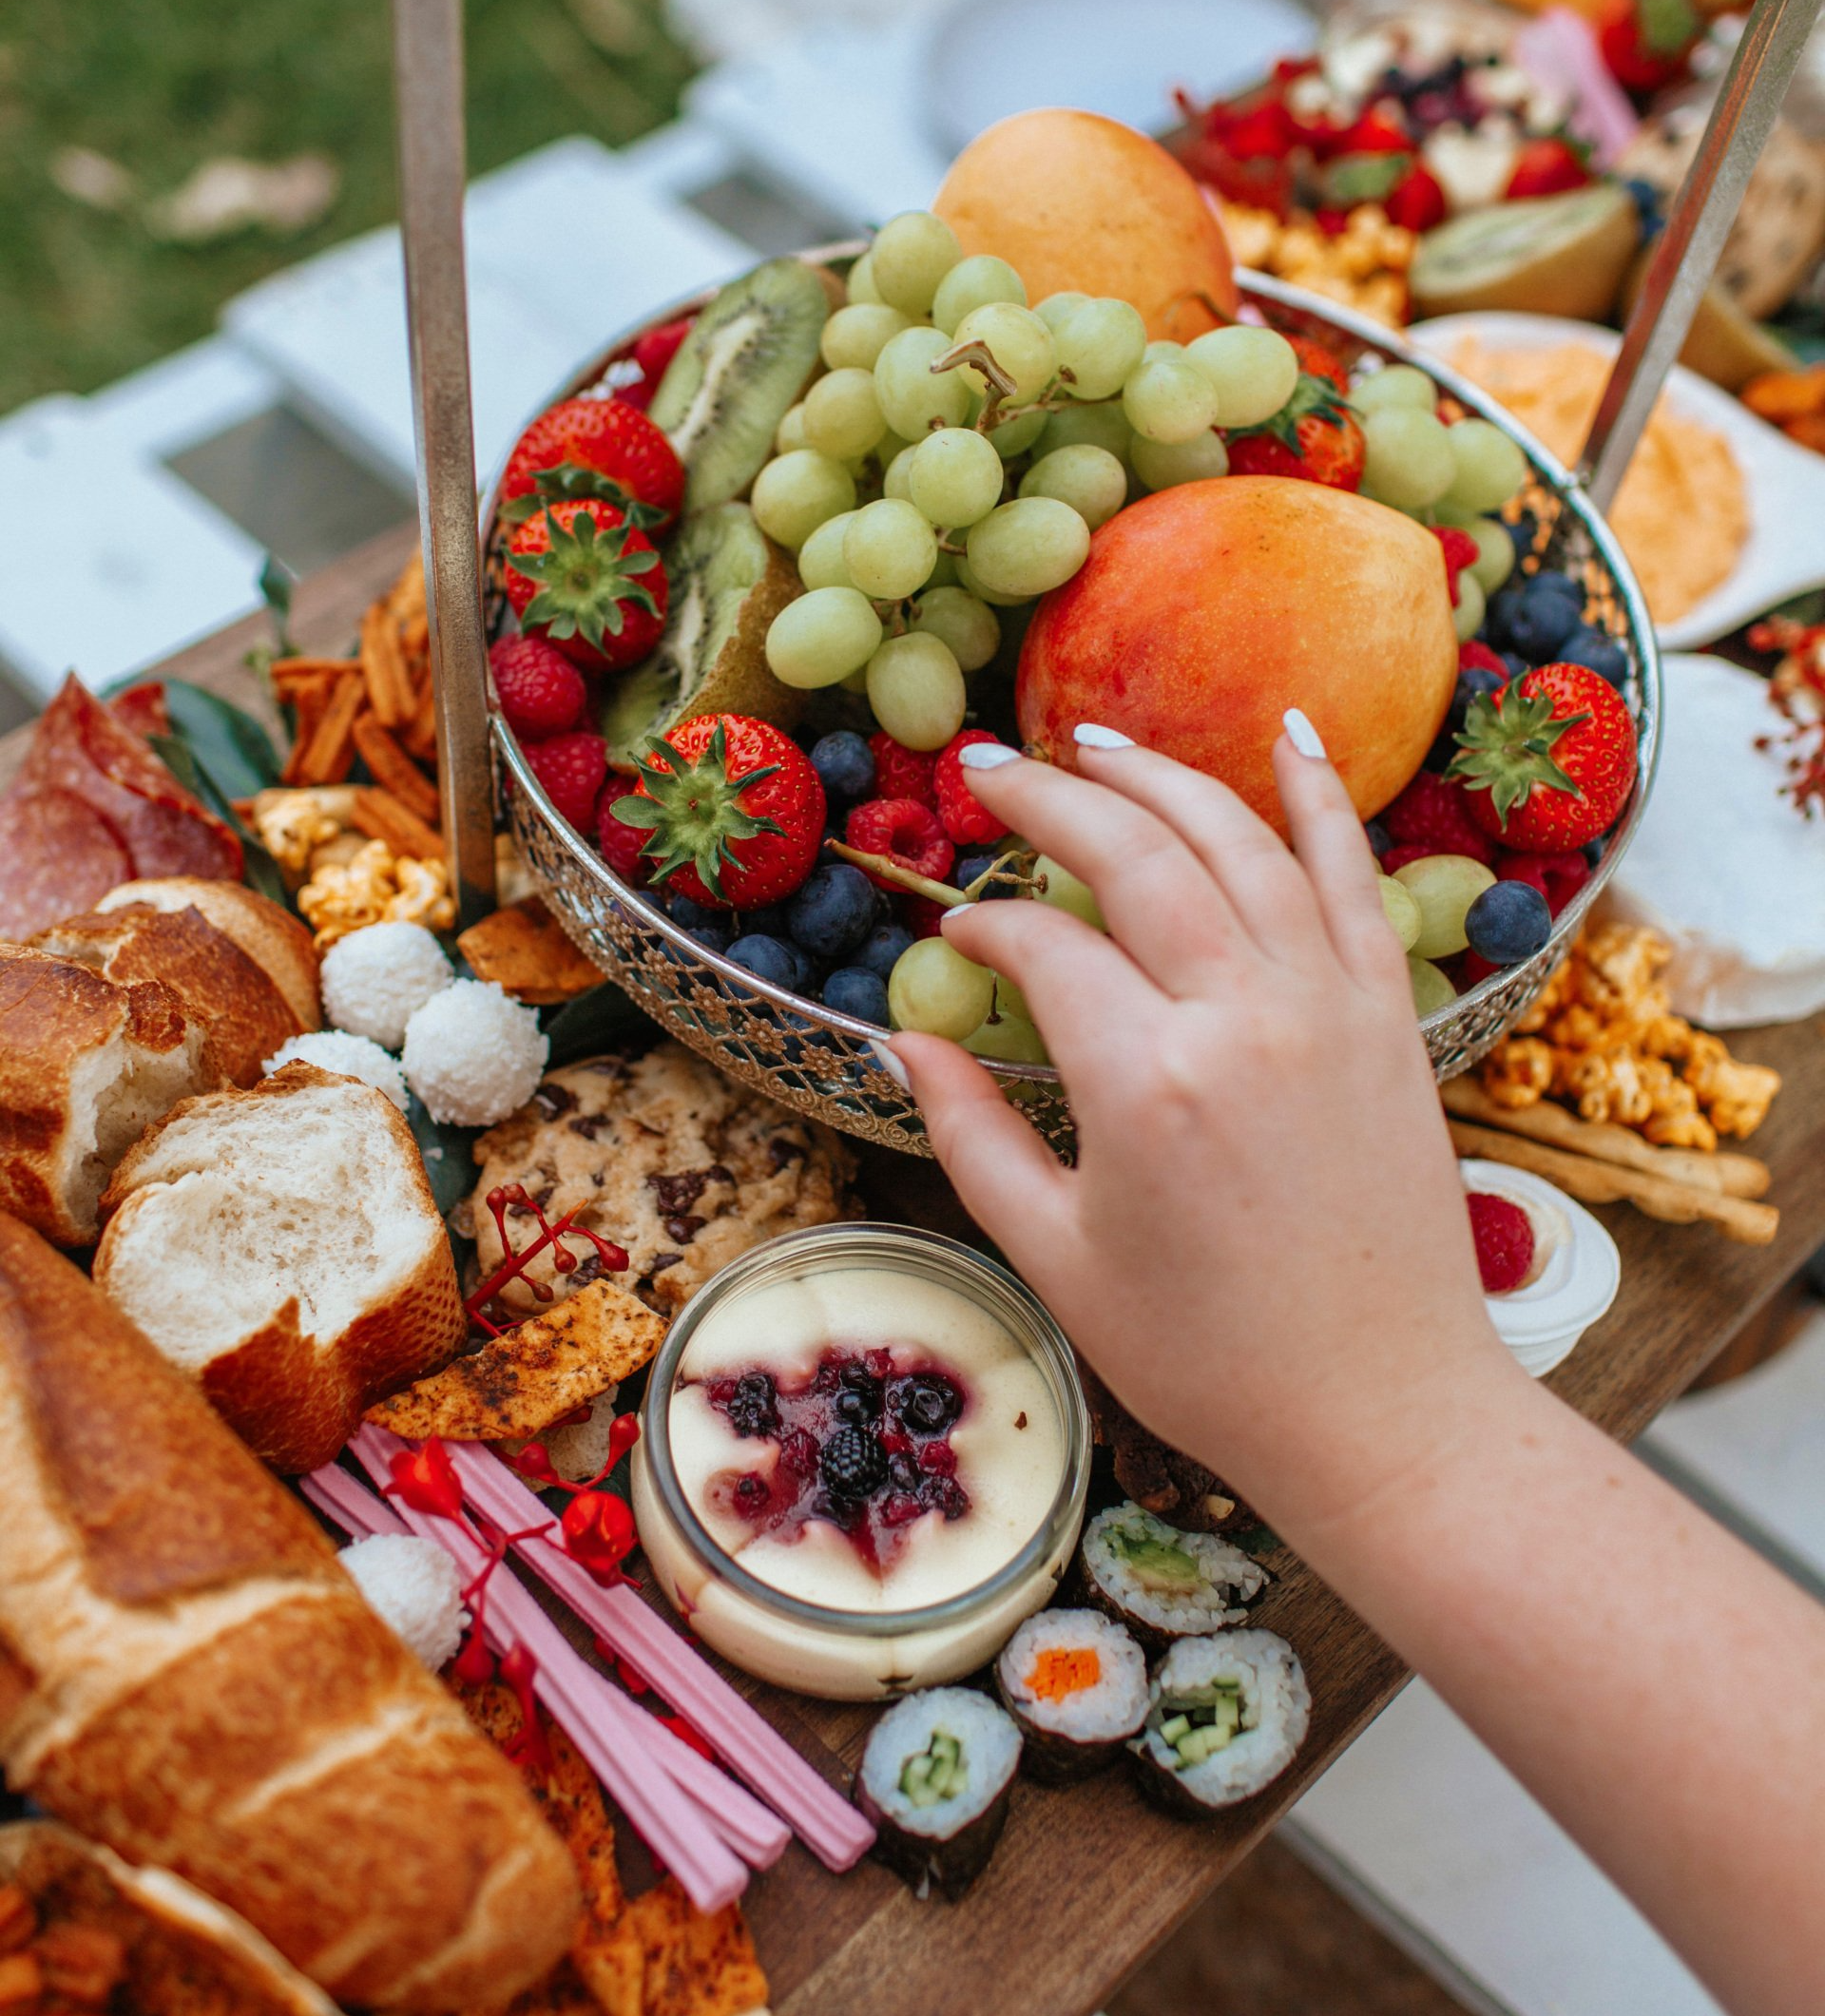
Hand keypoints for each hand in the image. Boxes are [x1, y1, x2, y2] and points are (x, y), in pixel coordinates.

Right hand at [885, 718, 1522, 1536]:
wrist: (1379, 1408)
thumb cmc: (1204, 1354)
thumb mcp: (1056, 1257)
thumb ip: (970, 1137)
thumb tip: (902, 1047)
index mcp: (1143, 1082)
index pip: (1043, 951)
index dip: (984, 933)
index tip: (954, 940)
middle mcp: (1240, 1015)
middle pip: (1134, 856)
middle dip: (1049, 801)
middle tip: (988, 771)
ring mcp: (1329, 1004)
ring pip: (1237, 841)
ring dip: (1160, 775)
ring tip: (1093, 741)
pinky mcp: (1389, 1017)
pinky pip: (1355, 878)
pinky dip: (1320, 800)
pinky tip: (1287, 735)